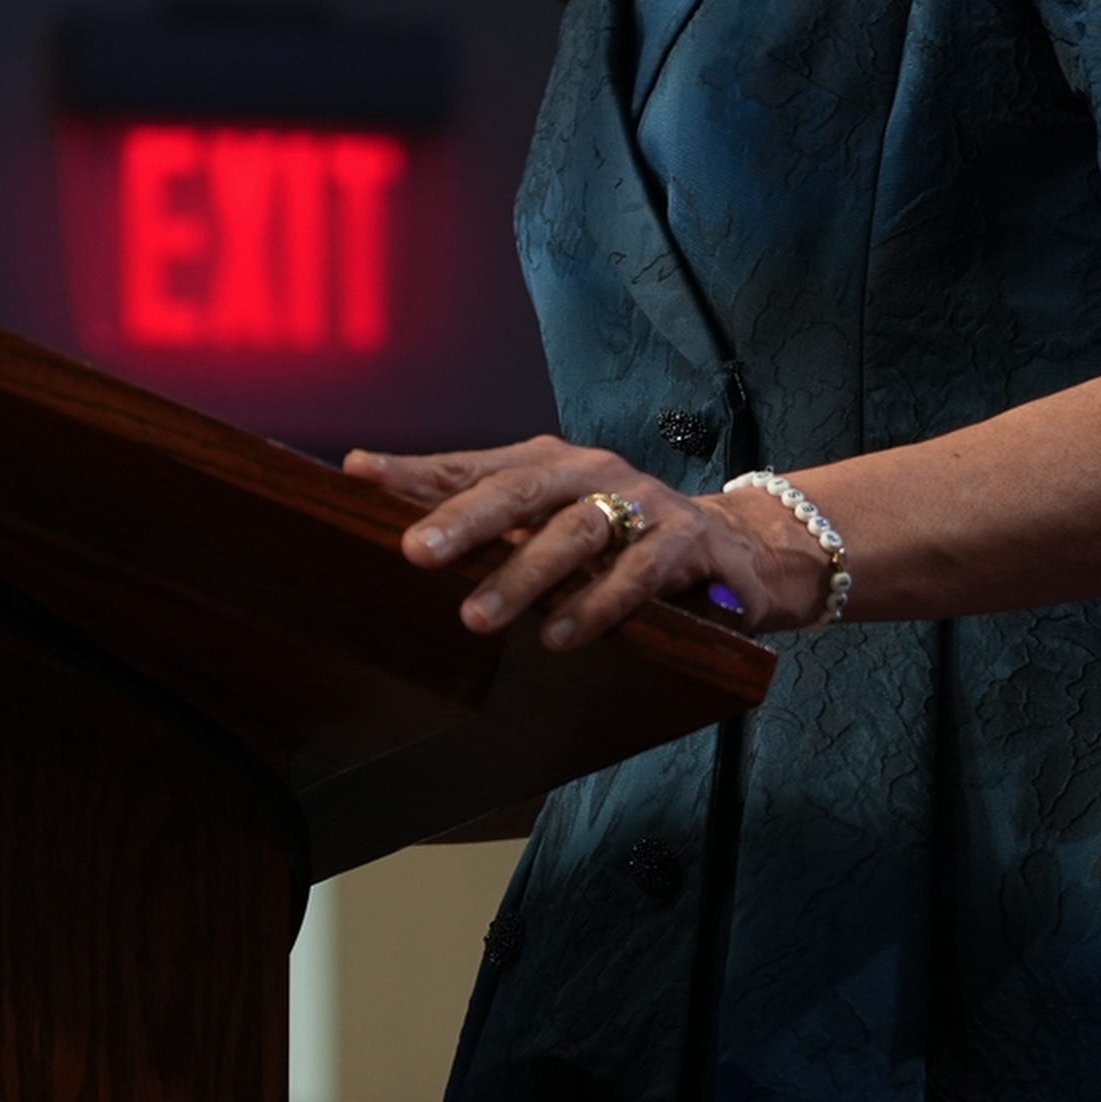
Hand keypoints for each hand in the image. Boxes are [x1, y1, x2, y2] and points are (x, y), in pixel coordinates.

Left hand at [342, 433, 827, 648]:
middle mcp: (594, 473)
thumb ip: (483, 518)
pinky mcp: (688, 545)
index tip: (360, 476)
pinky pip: (640, 572)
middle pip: (522, 489)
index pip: (476, 464)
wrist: (740, 550)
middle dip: (466, 519)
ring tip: (478, 618)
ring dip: (525, 575)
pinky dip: (599, 604)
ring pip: (578, 531)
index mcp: (553, 464)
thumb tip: (381, 499)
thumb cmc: (624, 539)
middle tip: (416, 553)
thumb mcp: (553, 527)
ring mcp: (644, 504)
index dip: (418, 470)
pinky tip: (562, 637)